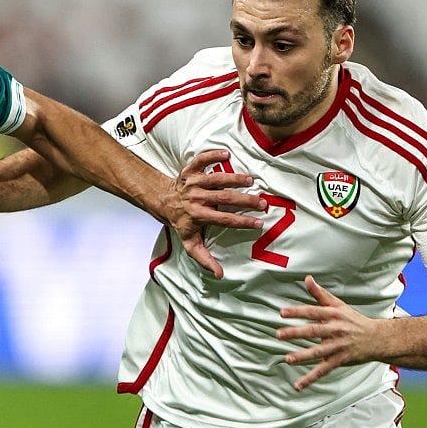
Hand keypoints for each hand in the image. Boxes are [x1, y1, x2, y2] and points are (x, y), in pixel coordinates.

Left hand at [161, 150, 264, 277]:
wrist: (164, 201)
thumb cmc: (182, 223)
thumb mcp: (190, 243)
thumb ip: (204, 258)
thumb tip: (219, 274)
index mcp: (198, 215)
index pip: (224, 219)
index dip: (242, 222)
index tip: (258, 223)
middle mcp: (196, 198)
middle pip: (224, 198)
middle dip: (245, 200)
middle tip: (262, 203)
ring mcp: (193, 182)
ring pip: (216, 178)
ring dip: (234, 178)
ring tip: (251, 180)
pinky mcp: (190, 170)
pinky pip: (201, 160)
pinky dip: (212, 155)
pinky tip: (226, 153)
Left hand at [277, 275, 380, 390]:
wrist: (379, 338)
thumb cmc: (354, 320)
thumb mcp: (338, 305)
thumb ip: (320, 294)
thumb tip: (306, 278)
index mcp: (334, 315)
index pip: (313, 312)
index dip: (298, 312)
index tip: (282, 313)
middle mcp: (336, 330)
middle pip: (314, 331)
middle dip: (296, 333)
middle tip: (279, 334)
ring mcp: (339, 346)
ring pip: (319, 352)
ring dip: (303, 356)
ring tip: (288, 359)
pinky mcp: (341, 360)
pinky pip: (324, 370)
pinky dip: (311, 378)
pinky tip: (298, 385)